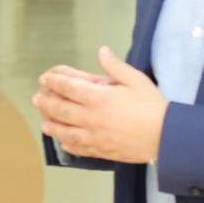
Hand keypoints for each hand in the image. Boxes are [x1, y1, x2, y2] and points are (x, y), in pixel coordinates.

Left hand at [33, 47, 166, 163]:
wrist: (166, 137)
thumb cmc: (153, 107)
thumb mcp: (136, 80)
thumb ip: (115, 66)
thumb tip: (102, 51)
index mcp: (98, 97)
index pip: (68, 87)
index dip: (54, 81)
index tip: (45, 78)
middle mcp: (91, 117)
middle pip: (60, 109)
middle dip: (46, 102)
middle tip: (37, 99)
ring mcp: (94, 136)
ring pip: (65, 132)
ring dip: (52, 126)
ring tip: (44, 124)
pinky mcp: (101, 151)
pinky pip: (79, 149)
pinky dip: (68, 145)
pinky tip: (64, 143)